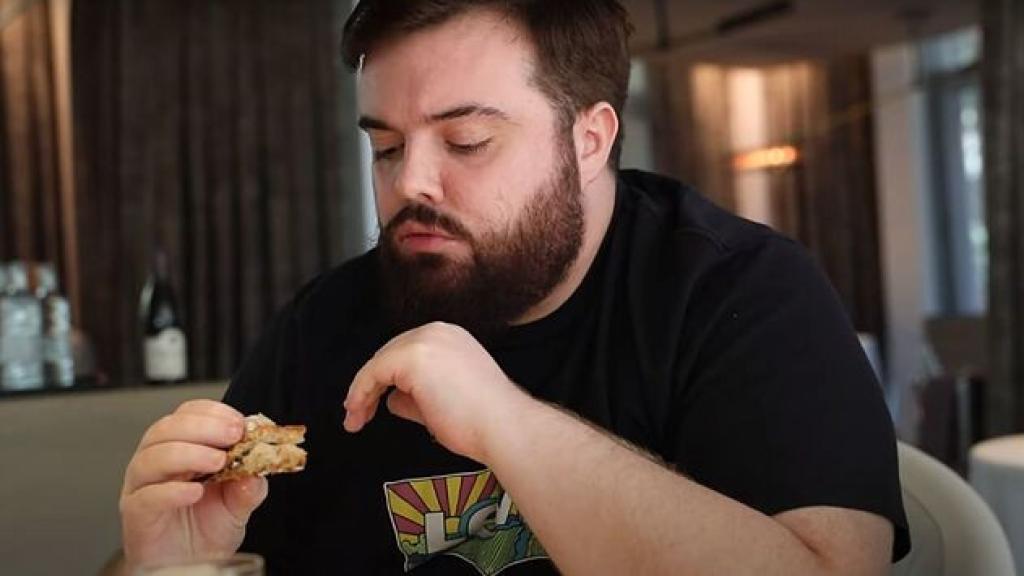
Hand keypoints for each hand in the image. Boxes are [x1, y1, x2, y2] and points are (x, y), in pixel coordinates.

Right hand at [120, 400, 268, 570]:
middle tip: (232, 435)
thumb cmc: (206, 528)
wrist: (189, 566)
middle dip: (203, 427)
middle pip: (167, 429)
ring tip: (218, 461)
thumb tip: (258, 466)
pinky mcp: (136, 513)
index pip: (188, 414)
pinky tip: (195, 492)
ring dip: (188, 453)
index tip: (239, 422)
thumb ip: (249, 485)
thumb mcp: (239, 503)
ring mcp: (142, 486)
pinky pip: (146, 496)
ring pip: (152, 457)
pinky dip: (171, 491)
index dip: (213, 413)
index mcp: (181, 447)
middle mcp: (157, 460)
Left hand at [343, 322, 531, 462]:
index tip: (373, 404)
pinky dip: (360, 393)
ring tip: (355, 420)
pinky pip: (373, 373)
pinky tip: (357, 413)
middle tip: (357, 414)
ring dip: (362, 392)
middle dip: (370, 385)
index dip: (386, 379)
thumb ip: (416, 394)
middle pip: (389, 354)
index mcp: (451, 338)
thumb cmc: (483, 421)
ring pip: (379, 363)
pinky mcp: (412, 357)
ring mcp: (425, 341)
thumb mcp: (444, 399)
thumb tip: (393, 399)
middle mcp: (438, 332)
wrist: (503, 426)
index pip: (406, 353)